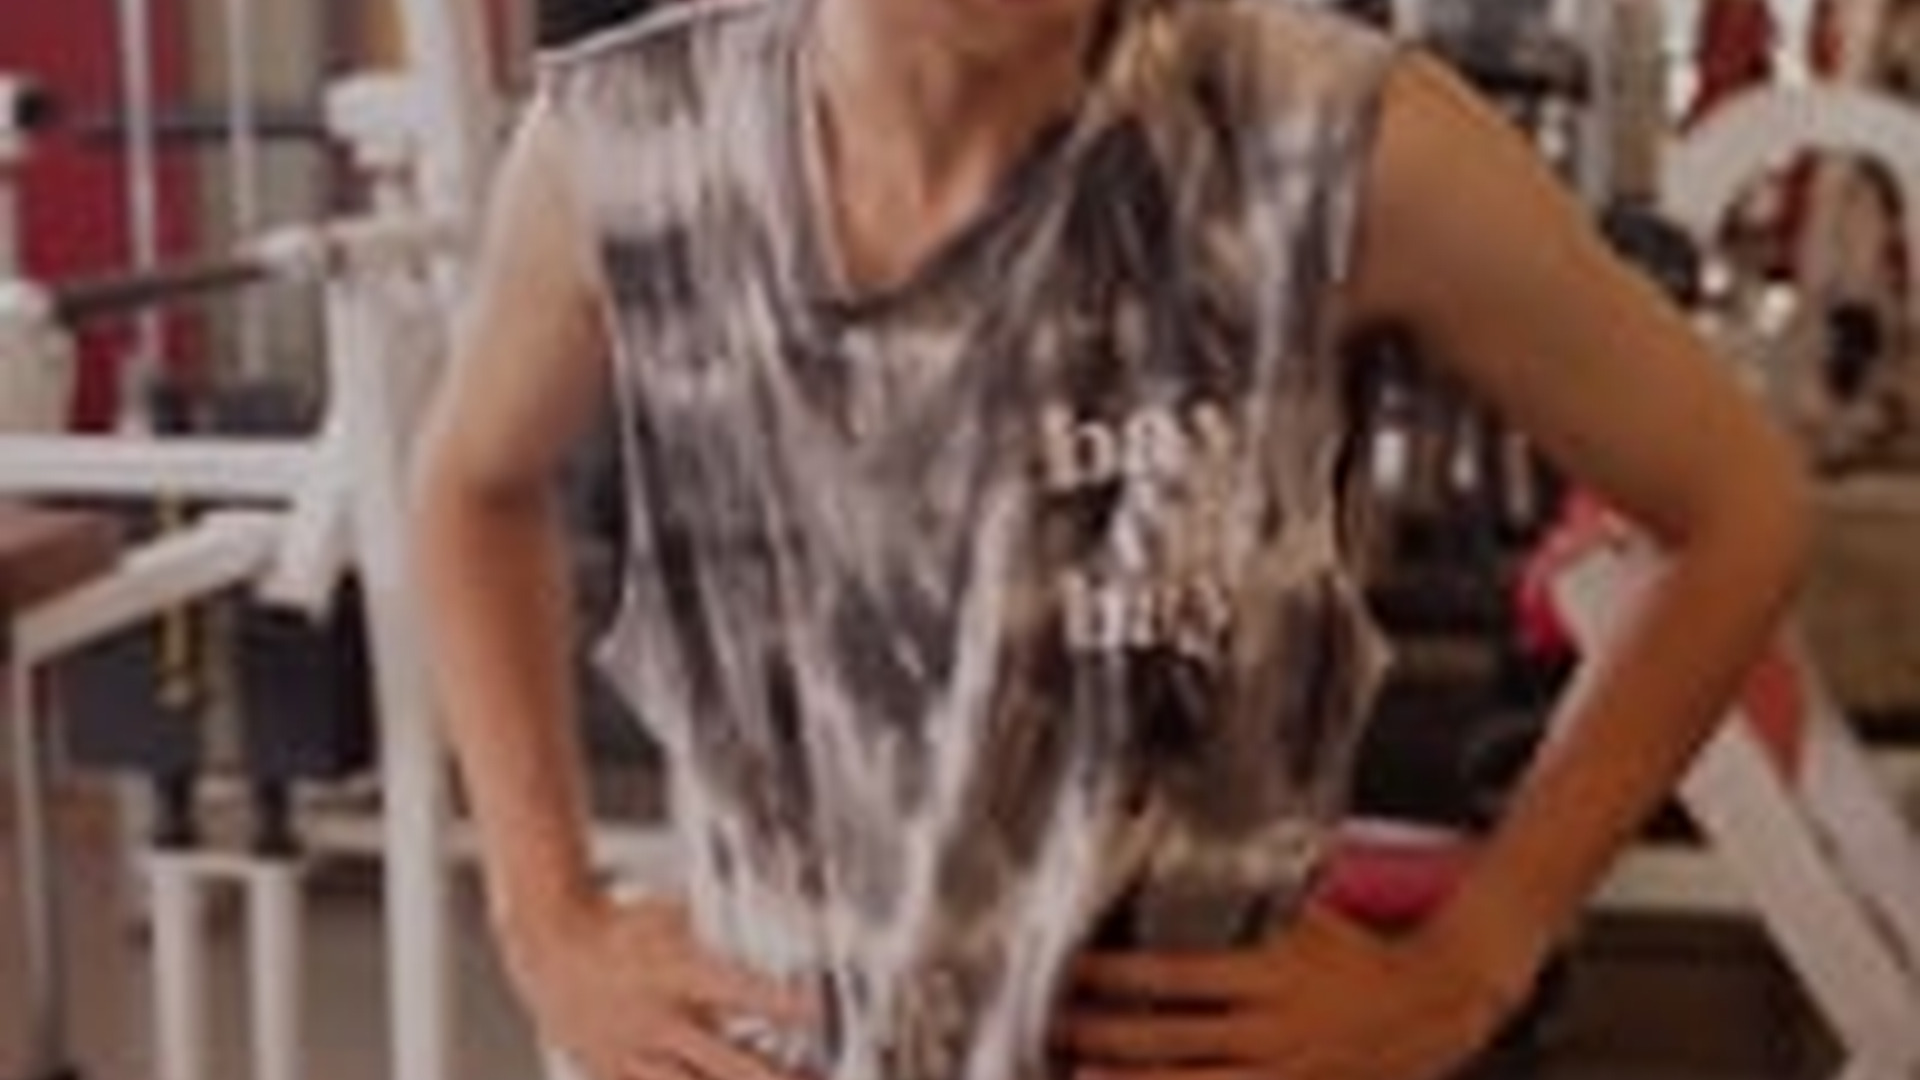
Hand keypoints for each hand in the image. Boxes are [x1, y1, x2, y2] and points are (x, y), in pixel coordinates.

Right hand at [499, 892, 819, 1079]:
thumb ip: (718, 938)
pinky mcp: (612, 1070)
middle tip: (815, 1077)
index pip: (742, 992)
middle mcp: (660, 1018)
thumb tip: (773, 933)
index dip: (781, 1004)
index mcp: (677, 972)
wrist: (550, 944)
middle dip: (774, 1076)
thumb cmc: (620, 923)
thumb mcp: (676, 917)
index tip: (814, 1011)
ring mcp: (634, 1051)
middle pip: (727, 1062)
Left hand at [1054, 904, 1522, 1079]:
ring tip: (1074, 1072)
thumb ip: (1245, 901)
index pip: (1177, 976)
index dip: (1118, 975)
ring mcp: (1286, 1076)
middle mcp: (1276, 1031)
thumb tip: (1171, 866)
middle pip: (1169, 1039)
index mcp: (1275, 972)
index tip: (1071, 968)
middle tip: (1049, 1022)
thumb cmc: (1356, 948)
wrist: (1440, 1003)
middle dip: (1102, 1033)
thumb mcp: (1304, 914)